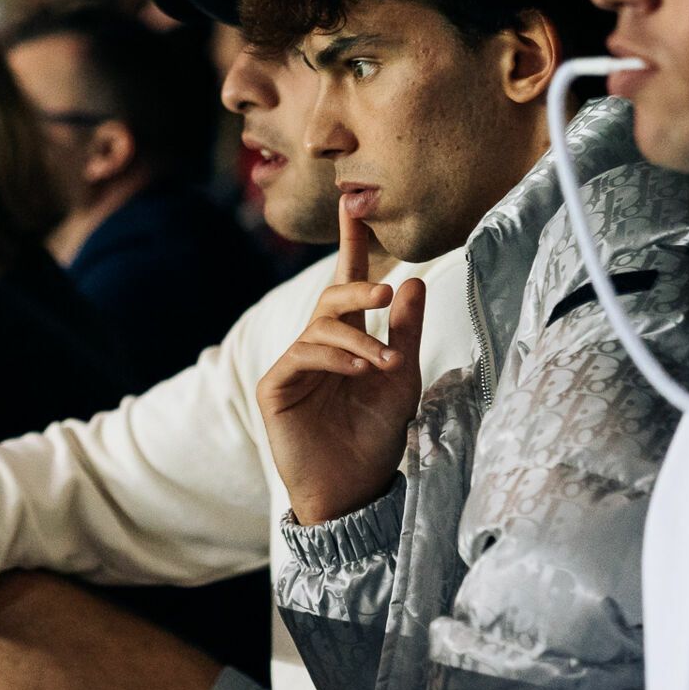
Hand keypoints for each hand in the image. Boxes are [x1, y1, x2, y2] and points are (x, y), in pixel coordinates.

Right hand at [257, 195, 426, 524]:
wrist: (352, 489)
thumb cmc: (375, 436)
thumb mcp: (402, 379)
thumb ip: (406, 332)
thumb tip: (413, 280)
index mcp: (347, 338)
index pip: (348, 282)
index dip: (351, 243)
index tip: (353, 200)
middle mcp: (317, 344)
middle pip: (332, 297)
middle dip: (359, 288)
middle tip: (388, 293)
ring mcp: (293, 364)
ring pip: (321, 328)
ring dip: (358, 340)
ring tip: (385, 363)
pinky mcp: (274, 386)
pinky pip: (303, 356)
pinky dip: (334, 359)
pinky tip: (357, 371)